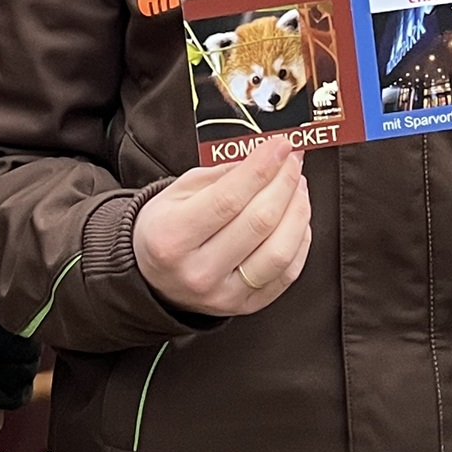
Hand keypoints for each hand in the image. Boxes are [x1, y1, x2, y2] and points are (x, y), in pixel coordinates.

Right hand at [133, 138, 311, 317]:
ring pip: (279, 252)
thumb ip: (220, 175)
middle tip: (291, 161)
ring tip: (297, 187)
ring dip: (298, 212)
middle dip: (283, 184)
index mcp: (171, 237)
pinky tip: (297, 218)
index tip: (279, 146)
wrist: (152, 279)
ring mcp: (224, 294)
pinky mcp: (245, 306)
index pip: (228, 198)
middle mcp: (198, 272)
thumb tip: (264, 159)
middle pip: (258, 223)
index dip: (261, 169)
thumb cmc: (165, 229)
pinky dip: (300, 240)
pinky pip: (287, 274)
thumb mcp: (176, 192)